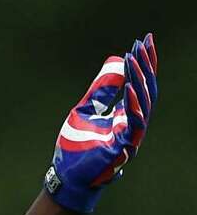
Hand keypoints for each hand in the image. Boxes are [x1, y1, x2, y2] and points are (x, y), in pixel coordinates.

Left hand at [44, 35, 157, 213]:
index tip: (144, 40)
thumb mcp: (86, 108)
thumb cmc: (77, 144)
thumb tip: (116, 61)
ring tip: (135, 58)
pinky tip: (131, 87)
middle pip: (146, 90)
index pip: (140, 84)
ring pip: (144, 104)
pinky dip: (134, 105)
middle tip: (143, 43)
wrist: (67, 174)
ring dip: (140, 80)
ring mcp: (130, 136)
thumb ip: (102, 88)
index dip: (144, 63)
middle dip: (146, 66)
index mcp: (126, 114)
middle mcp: (133, 124)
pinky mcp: (122, 147)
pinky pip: (134, 124)